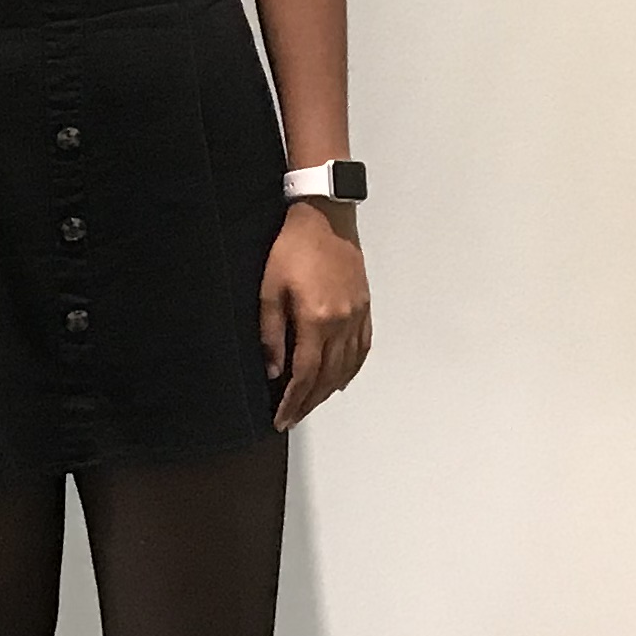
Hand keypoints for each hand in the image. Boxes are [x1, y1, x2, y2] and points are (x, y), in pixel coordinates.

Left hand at [263, 202, 372, 428]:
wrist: (325, 218)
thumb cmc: (292, 248)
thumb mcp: (269, 289)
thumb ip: (271, 333)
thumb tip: (273, 369)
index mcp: (317, 320)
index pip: (305, 374)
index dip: (292, 401)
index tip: (281, 418)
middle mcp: (342, 323)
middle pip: (328, 377)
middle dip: (309, 402)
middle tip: (292, 417)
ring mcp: (358, 316)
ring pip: (347, 367)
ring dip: (329, 391)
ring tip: (312, 403)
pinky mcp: (365, 307)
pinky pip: (363, 348)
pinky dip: (352, 369)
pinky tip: (341, 379)